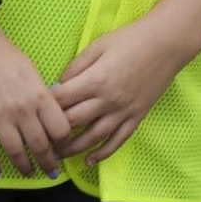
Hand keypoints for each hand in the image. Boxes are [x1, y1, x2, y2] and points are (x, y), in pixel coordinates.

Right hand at [0, 21, 70, 181]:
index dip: (64, 143)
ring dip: (23, 167)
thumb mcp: (31, 71)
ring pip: (15, 151)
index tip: (62, 148)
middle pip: (41, 145)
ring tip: (27, 174)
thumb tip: (48, 114)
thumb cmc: (2, 53)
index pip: (60, 129)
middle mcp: (22, 109)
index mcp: (40, 96)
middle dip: (48, 163)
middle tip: (50, 172)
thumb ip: (41, 95)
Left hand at [46, 23, 195, 168]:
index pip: (61, 100)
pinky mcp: (137, 117)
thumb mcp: (97, 46)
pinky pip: (118, 140)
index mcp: (95, 80)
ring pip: (93, 137)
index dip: (45, 107)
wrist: (167, 44)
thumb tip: (58, 85)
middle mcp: (108, 100)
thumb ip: (75, 67)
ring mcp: (124, 111)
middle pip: (73, 122)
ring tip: (57, 157)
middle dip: (53, 133)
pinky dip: (103, 153)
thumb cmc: (130, 40)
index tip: (33, 112)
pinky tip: (89, 161)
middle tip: (38, 141)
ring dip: (73, 150)